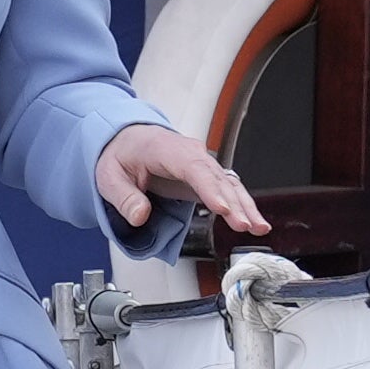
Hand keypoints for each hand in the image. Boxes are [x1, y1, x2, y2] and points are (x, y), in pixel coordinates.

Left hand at [97, 123, 264, 239]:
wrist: (128, 140)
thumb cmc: (122, 155)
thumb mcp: (110, 177)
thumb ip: (125, 197)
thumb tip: (140, 215)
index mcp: (167, 150)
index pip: (193, 169)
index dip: (210, 189)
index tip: (222, 209)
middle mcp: (191, 154)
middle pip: (217, 178)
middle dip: (234, 203)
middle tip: (245, 225)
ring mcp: (201, 165)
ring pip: (229, 184)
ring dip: (245, 206)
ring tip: (259, 228)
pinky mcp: (205, 177)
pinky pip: (228, 190)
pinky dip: (242, 205)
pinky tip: (254, 222)